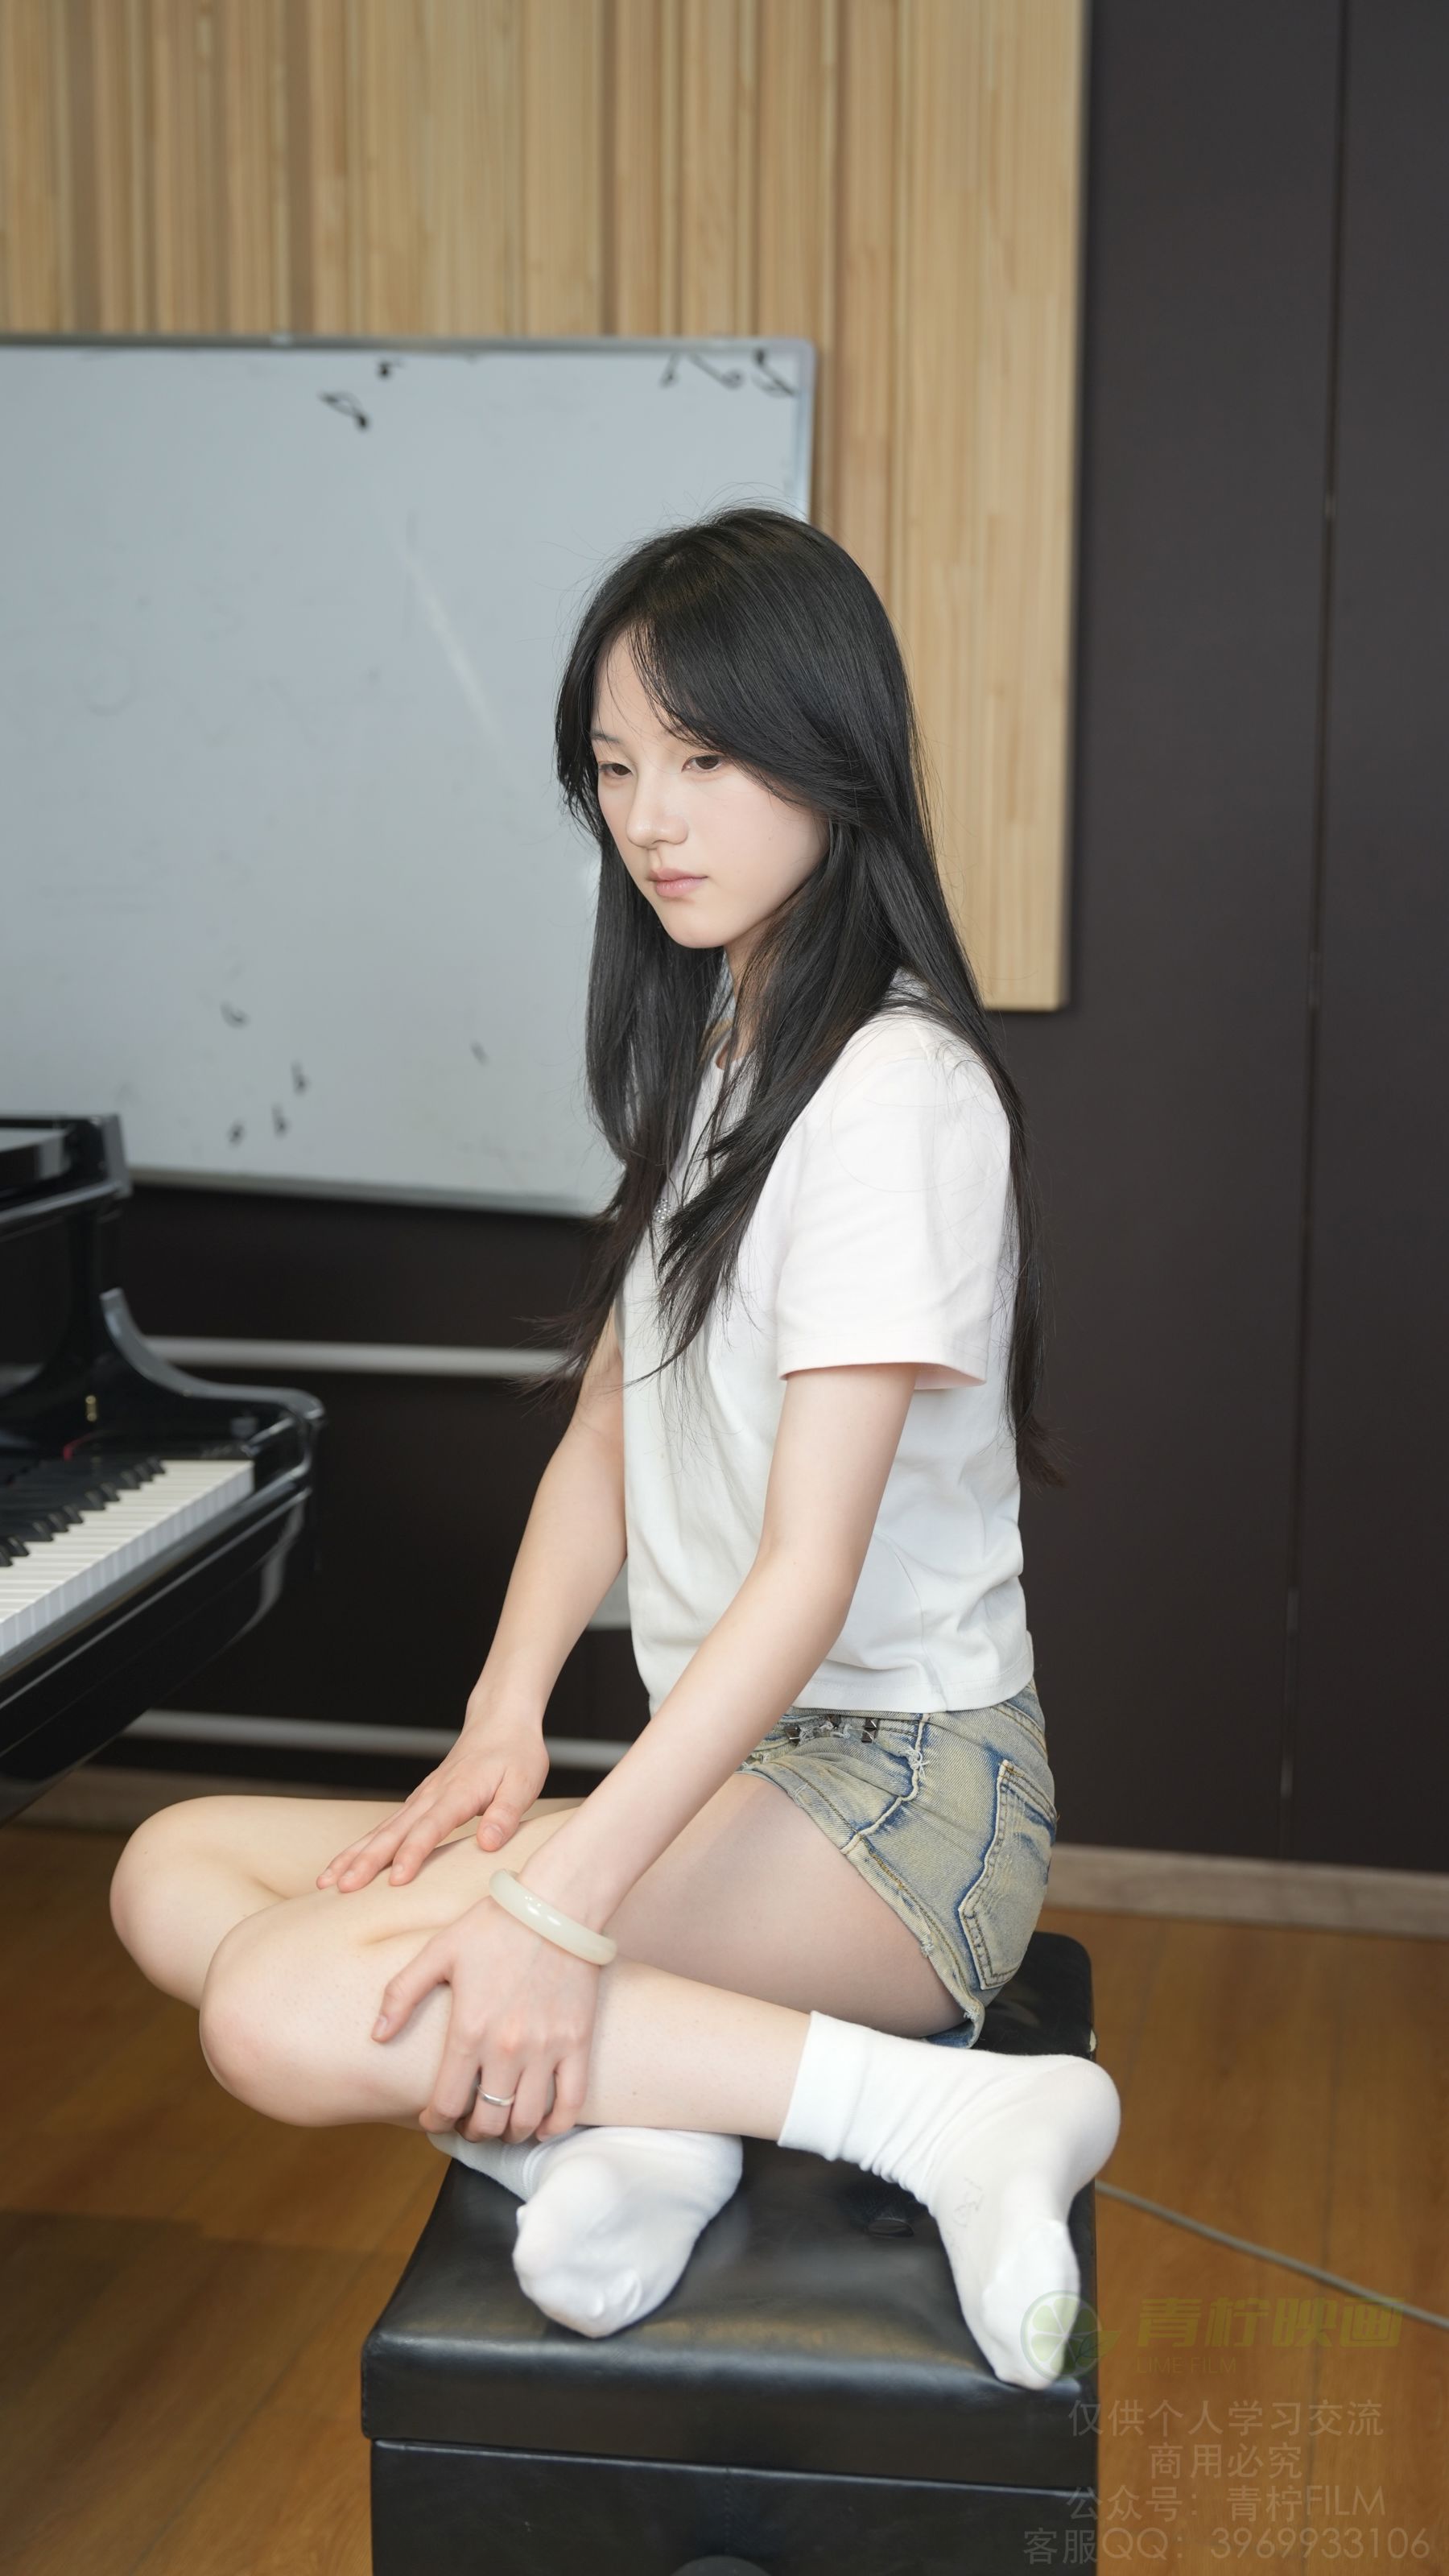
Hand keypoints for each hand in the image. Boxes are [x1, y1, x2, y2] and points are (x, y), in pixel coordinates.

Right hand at [316, 1689, 547, 1891]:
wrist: (499, 1722)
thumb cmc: (515, 1755)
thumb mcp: (524, 1782)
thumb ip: (505, 1813)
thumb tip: (488, 1843)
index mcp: (459, 1793)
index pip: (432, 1826)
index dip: (413, 1853)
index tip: (396, 1880)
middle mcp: (432, 1795)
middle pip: (394, 1831)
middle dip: (367, 1861)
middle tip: (343, 1888)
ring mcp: (421, 1798)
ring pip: (381, 1829)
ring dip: (353, 1855)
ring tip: (325, 1882)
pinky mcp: (417, 1802)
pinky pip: (384, 1827)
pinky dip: (360, 1846)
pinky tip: (343, 1865)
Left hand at [371, 1889, 599, 2142]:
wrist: (557, 1906)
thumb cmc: (496, 1925)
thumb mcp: (439, 1951)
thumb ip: (402, 1993)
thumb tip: (378, 2035)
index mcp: (469, 2030)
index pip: (445, 2103)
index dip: (435, 2121)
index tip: (433, 2118)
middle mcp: (506, 2048)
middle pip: (487, 2120)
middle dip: (472, 2130)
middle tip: (468, 2123)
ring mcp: (546, 2048)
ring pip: (527, 2119)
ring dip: (510, 2132)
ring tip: (502, 2123)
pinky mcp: (578, 2043)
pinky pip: (571, 2102)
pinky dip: (556, 2124)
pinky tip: (543, 2125)